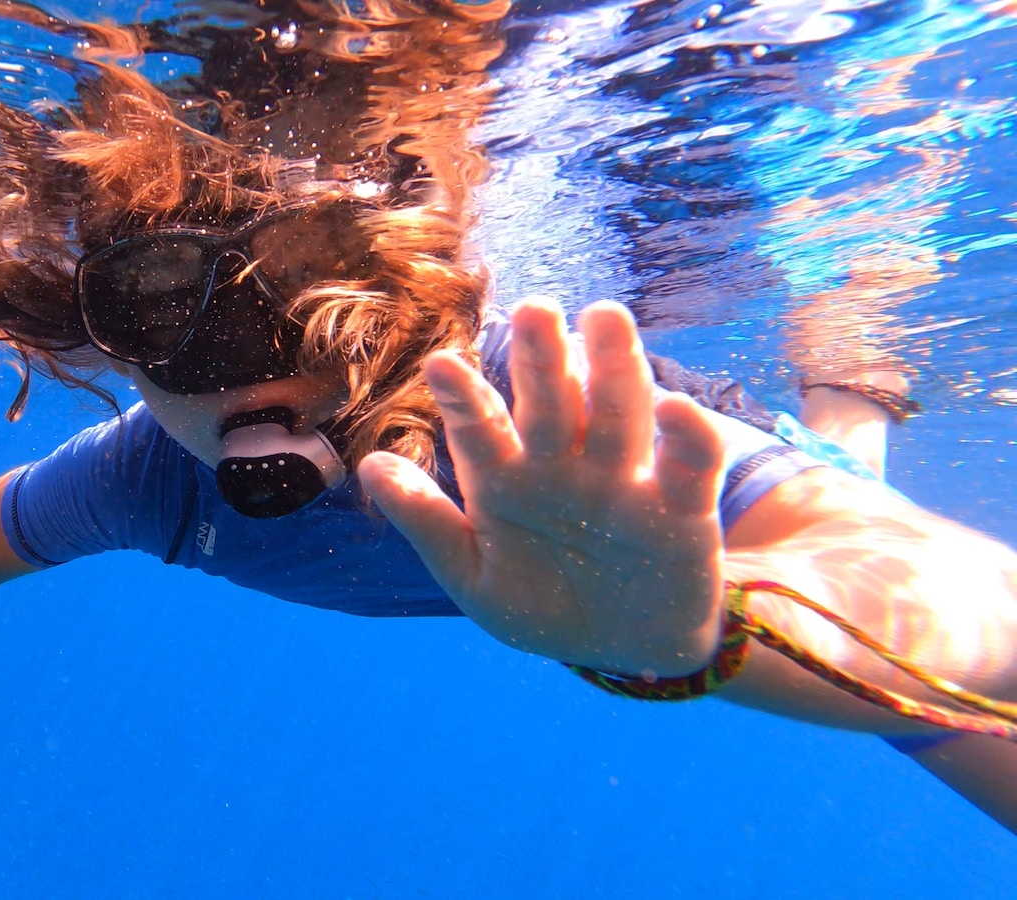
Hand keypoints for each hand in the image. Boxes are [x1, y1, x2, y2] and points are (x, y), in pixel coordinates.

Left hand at [359, 298, 728, 675]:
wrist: (621, 649)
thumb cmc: (539, 602)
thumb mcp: (472, 574)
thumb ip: (427, 522)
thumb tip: (369, 466)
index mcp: (507, 475)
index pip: (482, 426)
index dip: (465, 397)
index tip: (441, 365)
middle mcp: (563, 464)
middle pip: (552, 402)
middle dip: (541, 358)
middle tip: (533, 310)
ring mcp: (622, 481)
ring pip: (616, 414)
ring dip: (614, 368)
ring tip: (605, 319)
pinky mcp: (682, 510)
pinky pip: (687, 468)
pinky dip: (687, 439)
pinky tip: (676, 409)